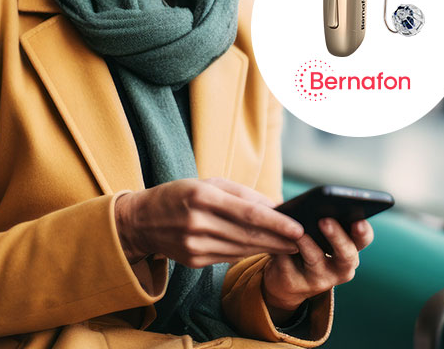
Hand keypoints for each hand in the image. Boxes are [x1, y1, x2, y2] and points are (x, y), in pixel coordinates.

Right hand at [114, 178, 303, 267]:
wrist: (140, 221)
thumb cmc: (181, 195)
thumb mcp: (209, 183)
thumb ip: (244, 194)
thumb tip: (278, 206)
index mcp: (202, 197)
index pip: (248, 214)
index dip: (277, 223)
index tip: (298, 228)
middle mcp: (197, 223)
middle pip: (248, 235)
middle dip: (279, 239)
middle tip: (303, 240)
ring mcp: (194, 245)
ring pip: (241, 249)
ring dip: (269, 249)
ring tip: (290, 247)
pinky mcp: (193, 261)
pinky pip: (229, 257)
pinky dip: (249, 254)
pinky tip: (265, 250)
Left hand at [261, 217, 372, 312]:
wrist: (288, 280)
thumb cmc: (309, 248)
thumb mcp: (321, 238)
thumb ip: (326, 224)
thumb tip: (317, 206)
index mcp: (351, 251)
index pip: (363, 239)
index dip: (363, 231)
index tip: (358, 220)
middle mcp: (342, 269)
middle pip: (346, 254)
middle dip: (337, 236)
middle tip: (325, 221)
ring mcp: (320, 280)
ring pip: (315, 259)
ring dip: (307, 244)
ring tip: (299, 231)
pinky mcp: (296, 284)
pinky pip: (290, 264)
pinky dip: (284, 251)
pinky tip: (279, 240)